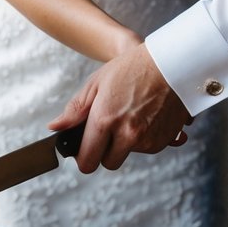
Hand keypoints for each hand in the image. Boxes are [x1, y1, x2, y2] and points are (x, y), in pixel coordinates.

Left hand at [49, 43, 191, 172]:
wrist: (172, 63)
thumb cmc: (132, 68)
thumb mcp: (97, 83)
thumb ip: (75, 110)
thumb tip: (55, 127)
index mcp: (105, 120)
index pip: (88, 160)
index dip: (83, 157)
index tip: (85, 149)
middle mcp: (127, 135)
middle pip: (109, 163)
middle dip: (106, 151)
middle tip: (109, 130)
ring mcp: (147, 139)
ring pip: (129, 154)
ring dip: (127, 142)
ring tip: (132, 114)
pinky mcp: (164, 140)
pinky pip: (148, 148)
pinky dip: (145, 137)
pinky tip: (146, 116)